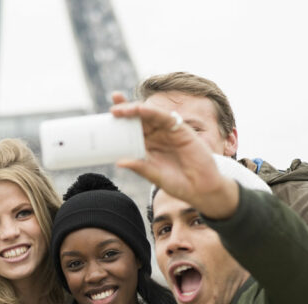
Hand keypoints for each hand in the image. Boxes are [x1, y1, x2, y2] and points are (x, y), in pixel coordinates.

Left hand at [109, 92, 238, 218]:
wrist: (201, 188)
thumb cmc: (178, 184)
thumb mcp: (155, 176)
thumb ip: (140, 166)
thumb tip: (119, 161)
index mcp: (147, 147)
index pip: (131, 131)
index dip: (120, 123)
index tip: (106, 118)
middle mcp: (156, 137)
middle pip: (138, 119)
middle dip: (125, 111)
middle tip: (112, 110)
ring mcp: (167, 132)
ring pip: (149, 116)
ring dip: (135, 110)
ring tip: (121, 110)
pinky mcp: (180, 129)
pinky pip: (165, 118)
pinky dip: (153, 112)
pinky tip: (142, 110)